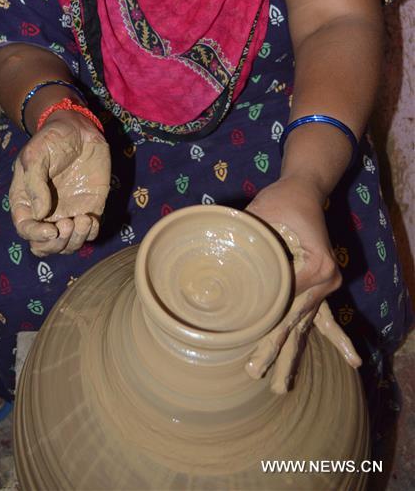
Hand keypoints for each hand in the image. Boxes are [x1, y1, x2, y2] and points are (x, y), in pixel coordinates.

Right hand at [9, 111, 110, 255]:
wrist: (78, 128)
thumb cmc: (52, 139)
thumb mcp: (36, 155)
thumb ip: (35, 184)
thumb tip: (40, 215)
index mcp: (27, 201)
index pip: (26, 230)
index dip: (36, 236)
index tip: (50, 229)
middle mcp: (46, 212)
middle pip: (46, 246)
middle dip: (57, 243)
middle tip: (68, 223)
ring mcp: (68, 212)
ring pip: (68, 244)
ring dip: (75, 240)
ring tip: (84, 219)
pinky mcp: (90, 208)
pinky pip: (90, 233)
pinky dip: (91, 233)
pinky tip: (91, 218)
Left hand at [245, 178, 360, 392]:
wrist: (305, 188)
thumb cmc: (282, 200)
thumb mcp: (262, 215)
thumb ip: (248, 239)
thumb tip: (223, 261)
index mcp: (315, 265)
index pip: (284, 299)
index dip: (265, 319)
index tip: (245, 338)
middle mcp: (325, 280)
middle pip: (292, 320)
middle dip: (273, 349)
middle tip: (253, 373)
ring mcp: (324, 286)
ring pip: (306, 327)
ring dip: (293, 357)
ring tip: (281, 388)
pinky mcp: (320, 286)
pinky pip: (328, 318)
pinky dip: (338, 339)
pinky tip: (353, 361)